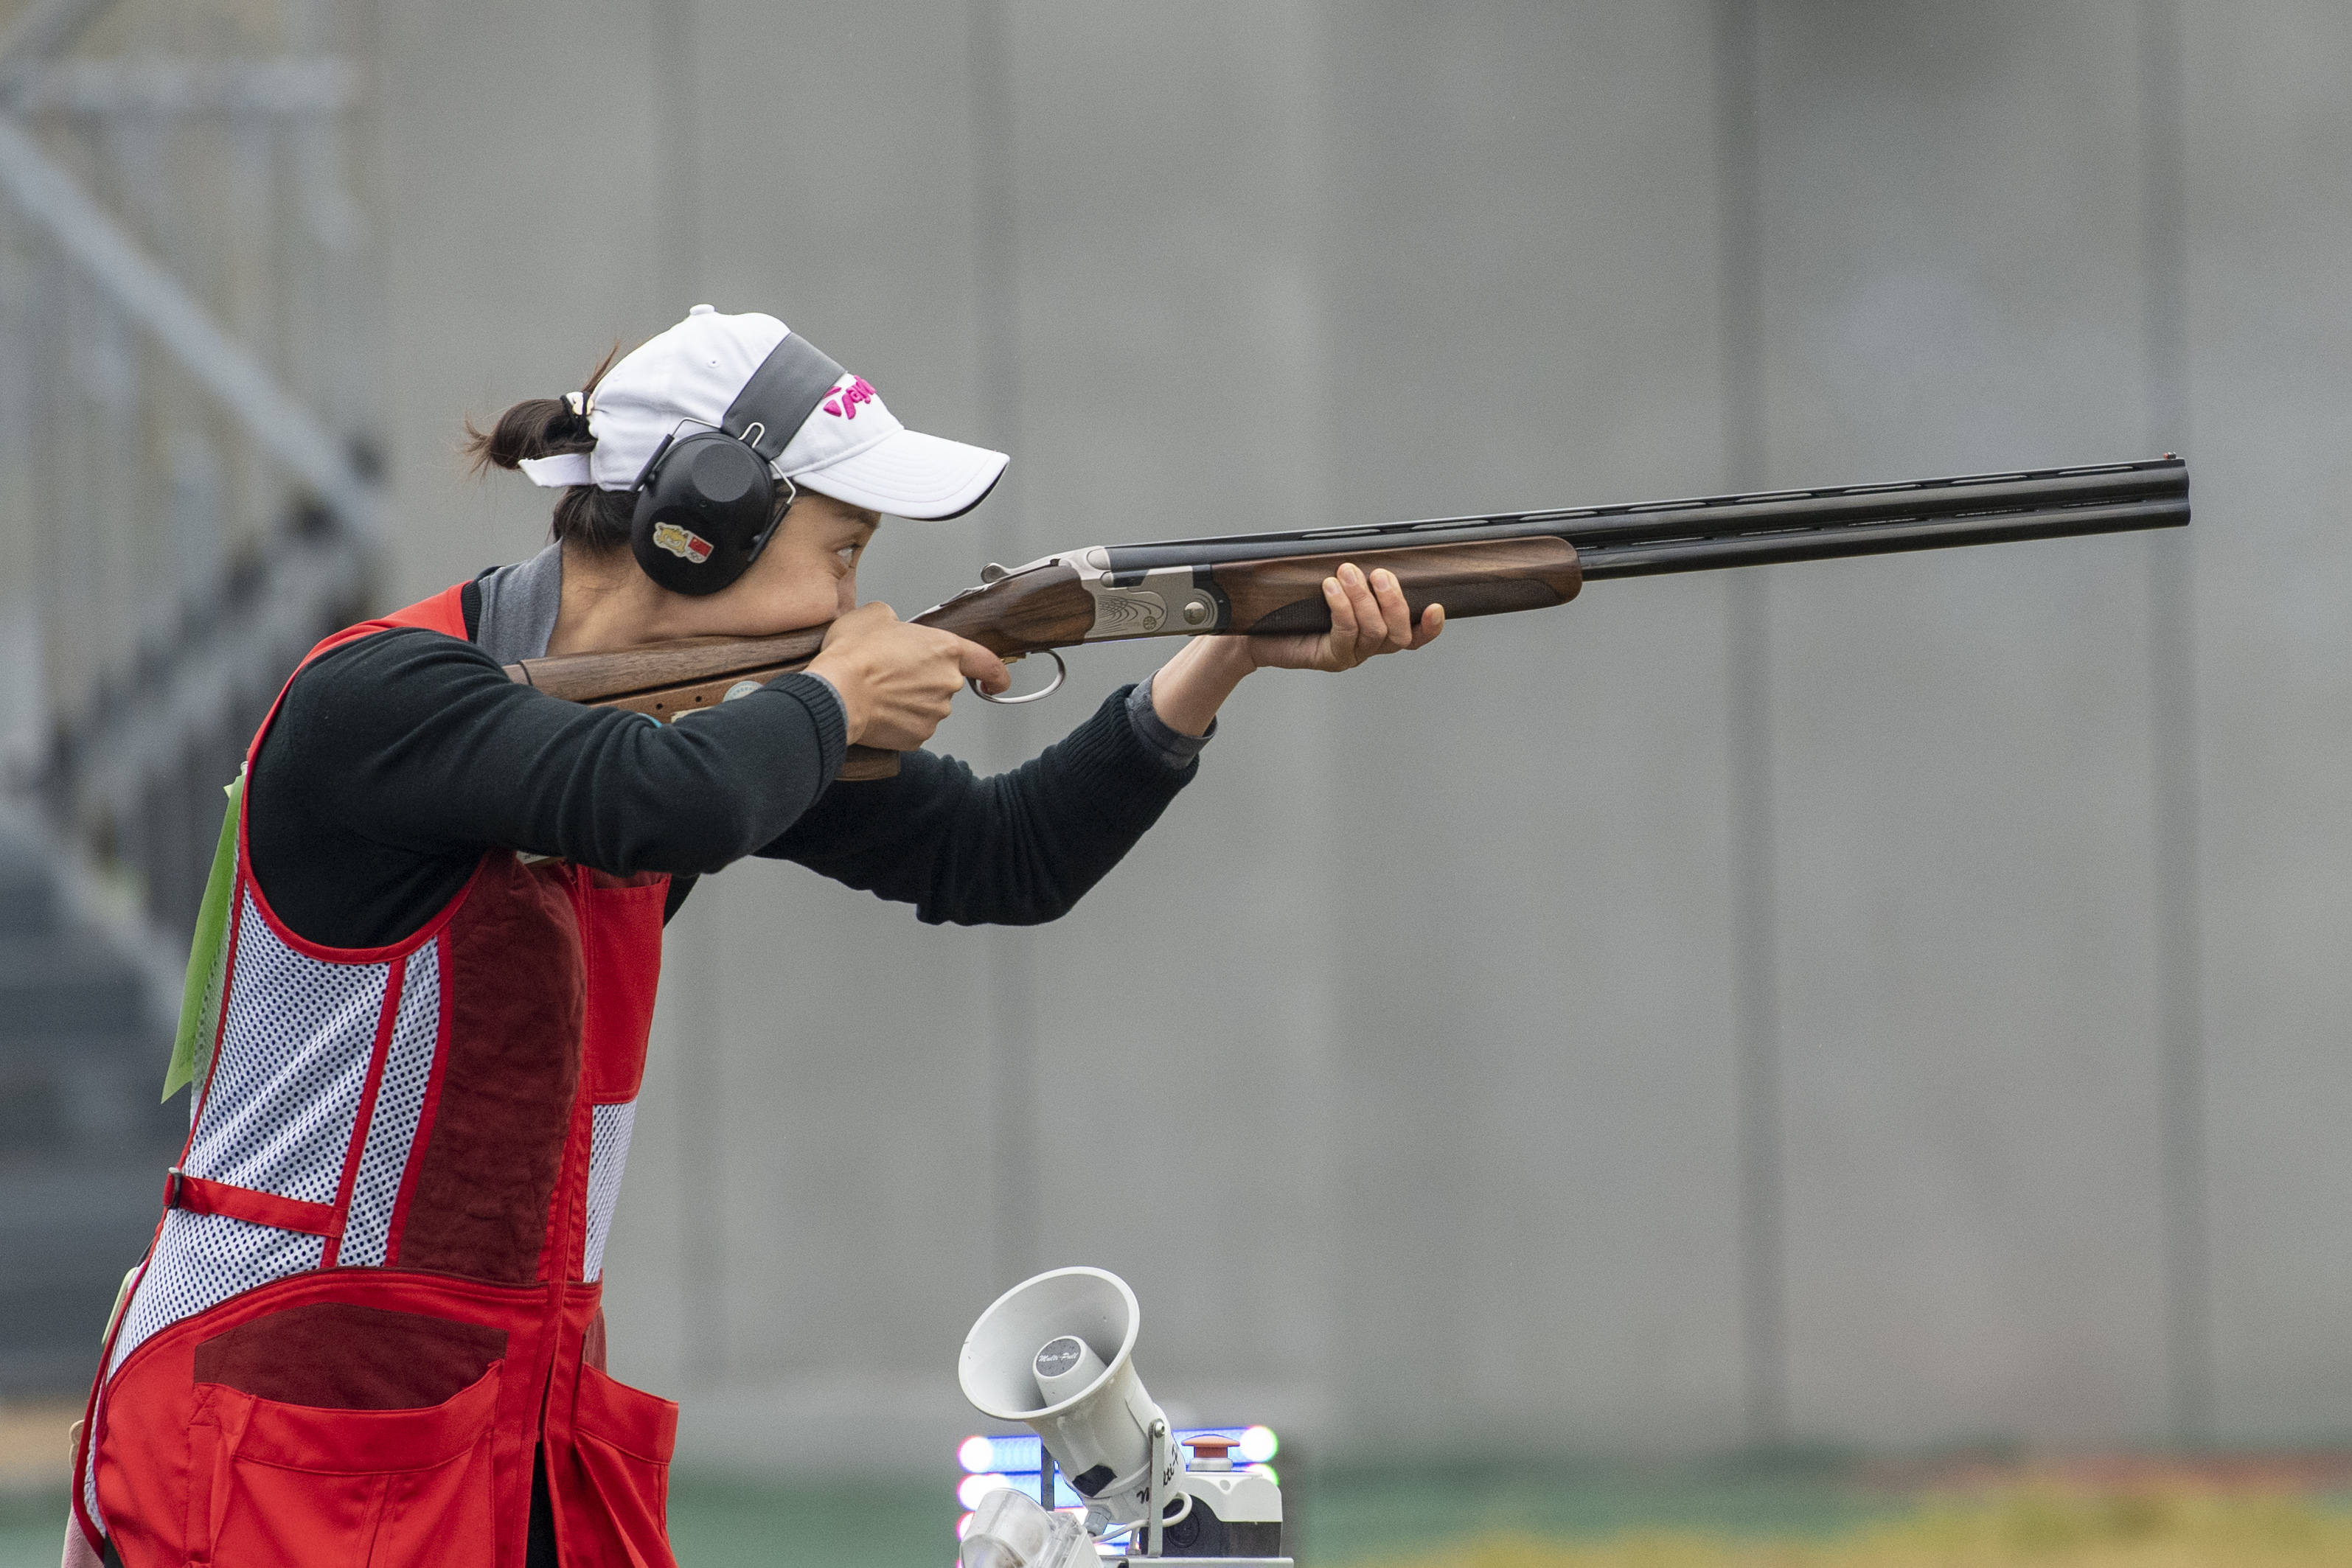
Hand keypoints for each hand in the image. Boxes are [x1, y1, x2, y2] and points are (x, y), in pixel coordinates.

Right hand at [805, 602, 1009, 749]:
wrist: (837, 693)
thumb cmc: (855, 655)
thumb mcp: (874, 615)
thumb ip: (895, 619)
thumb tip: (891, 624)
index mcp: (946, 650)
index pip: (987, 664)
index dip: (996, 674)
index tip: (995, 681)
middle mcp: (947, 683)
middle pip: (945, 683)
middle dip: (924, 679)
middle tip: (894, 672)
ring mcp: (935, 714)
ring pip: (928, 706)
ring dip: (911, 700)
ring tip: (880, 690)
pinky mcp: (917, 737)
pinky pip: (912, 727)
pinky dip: (899, 721)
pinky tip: (879, 709)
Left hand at [1245, 563, 1443, 671]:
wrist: (1258, 630)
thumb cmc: (1296, 606)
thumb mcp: (1332, 587)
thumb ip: (1355, 577)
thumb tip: (1368, 552)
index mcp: (1377, 632)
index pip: (1414, 636)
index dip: (1429, 626)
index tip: (1434, 607)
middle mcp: (1368, 647)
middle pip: (1399, 633)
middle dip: (1392, 598)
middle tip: (1376, 573)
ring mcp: (1351, 655)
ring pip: (1374, 631)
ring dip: (1363, 597)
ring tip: (1346, 572)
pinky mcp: (1329, 658)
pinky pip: (1345, 633)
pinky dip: (1342, 606)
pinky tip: (1331, 587)